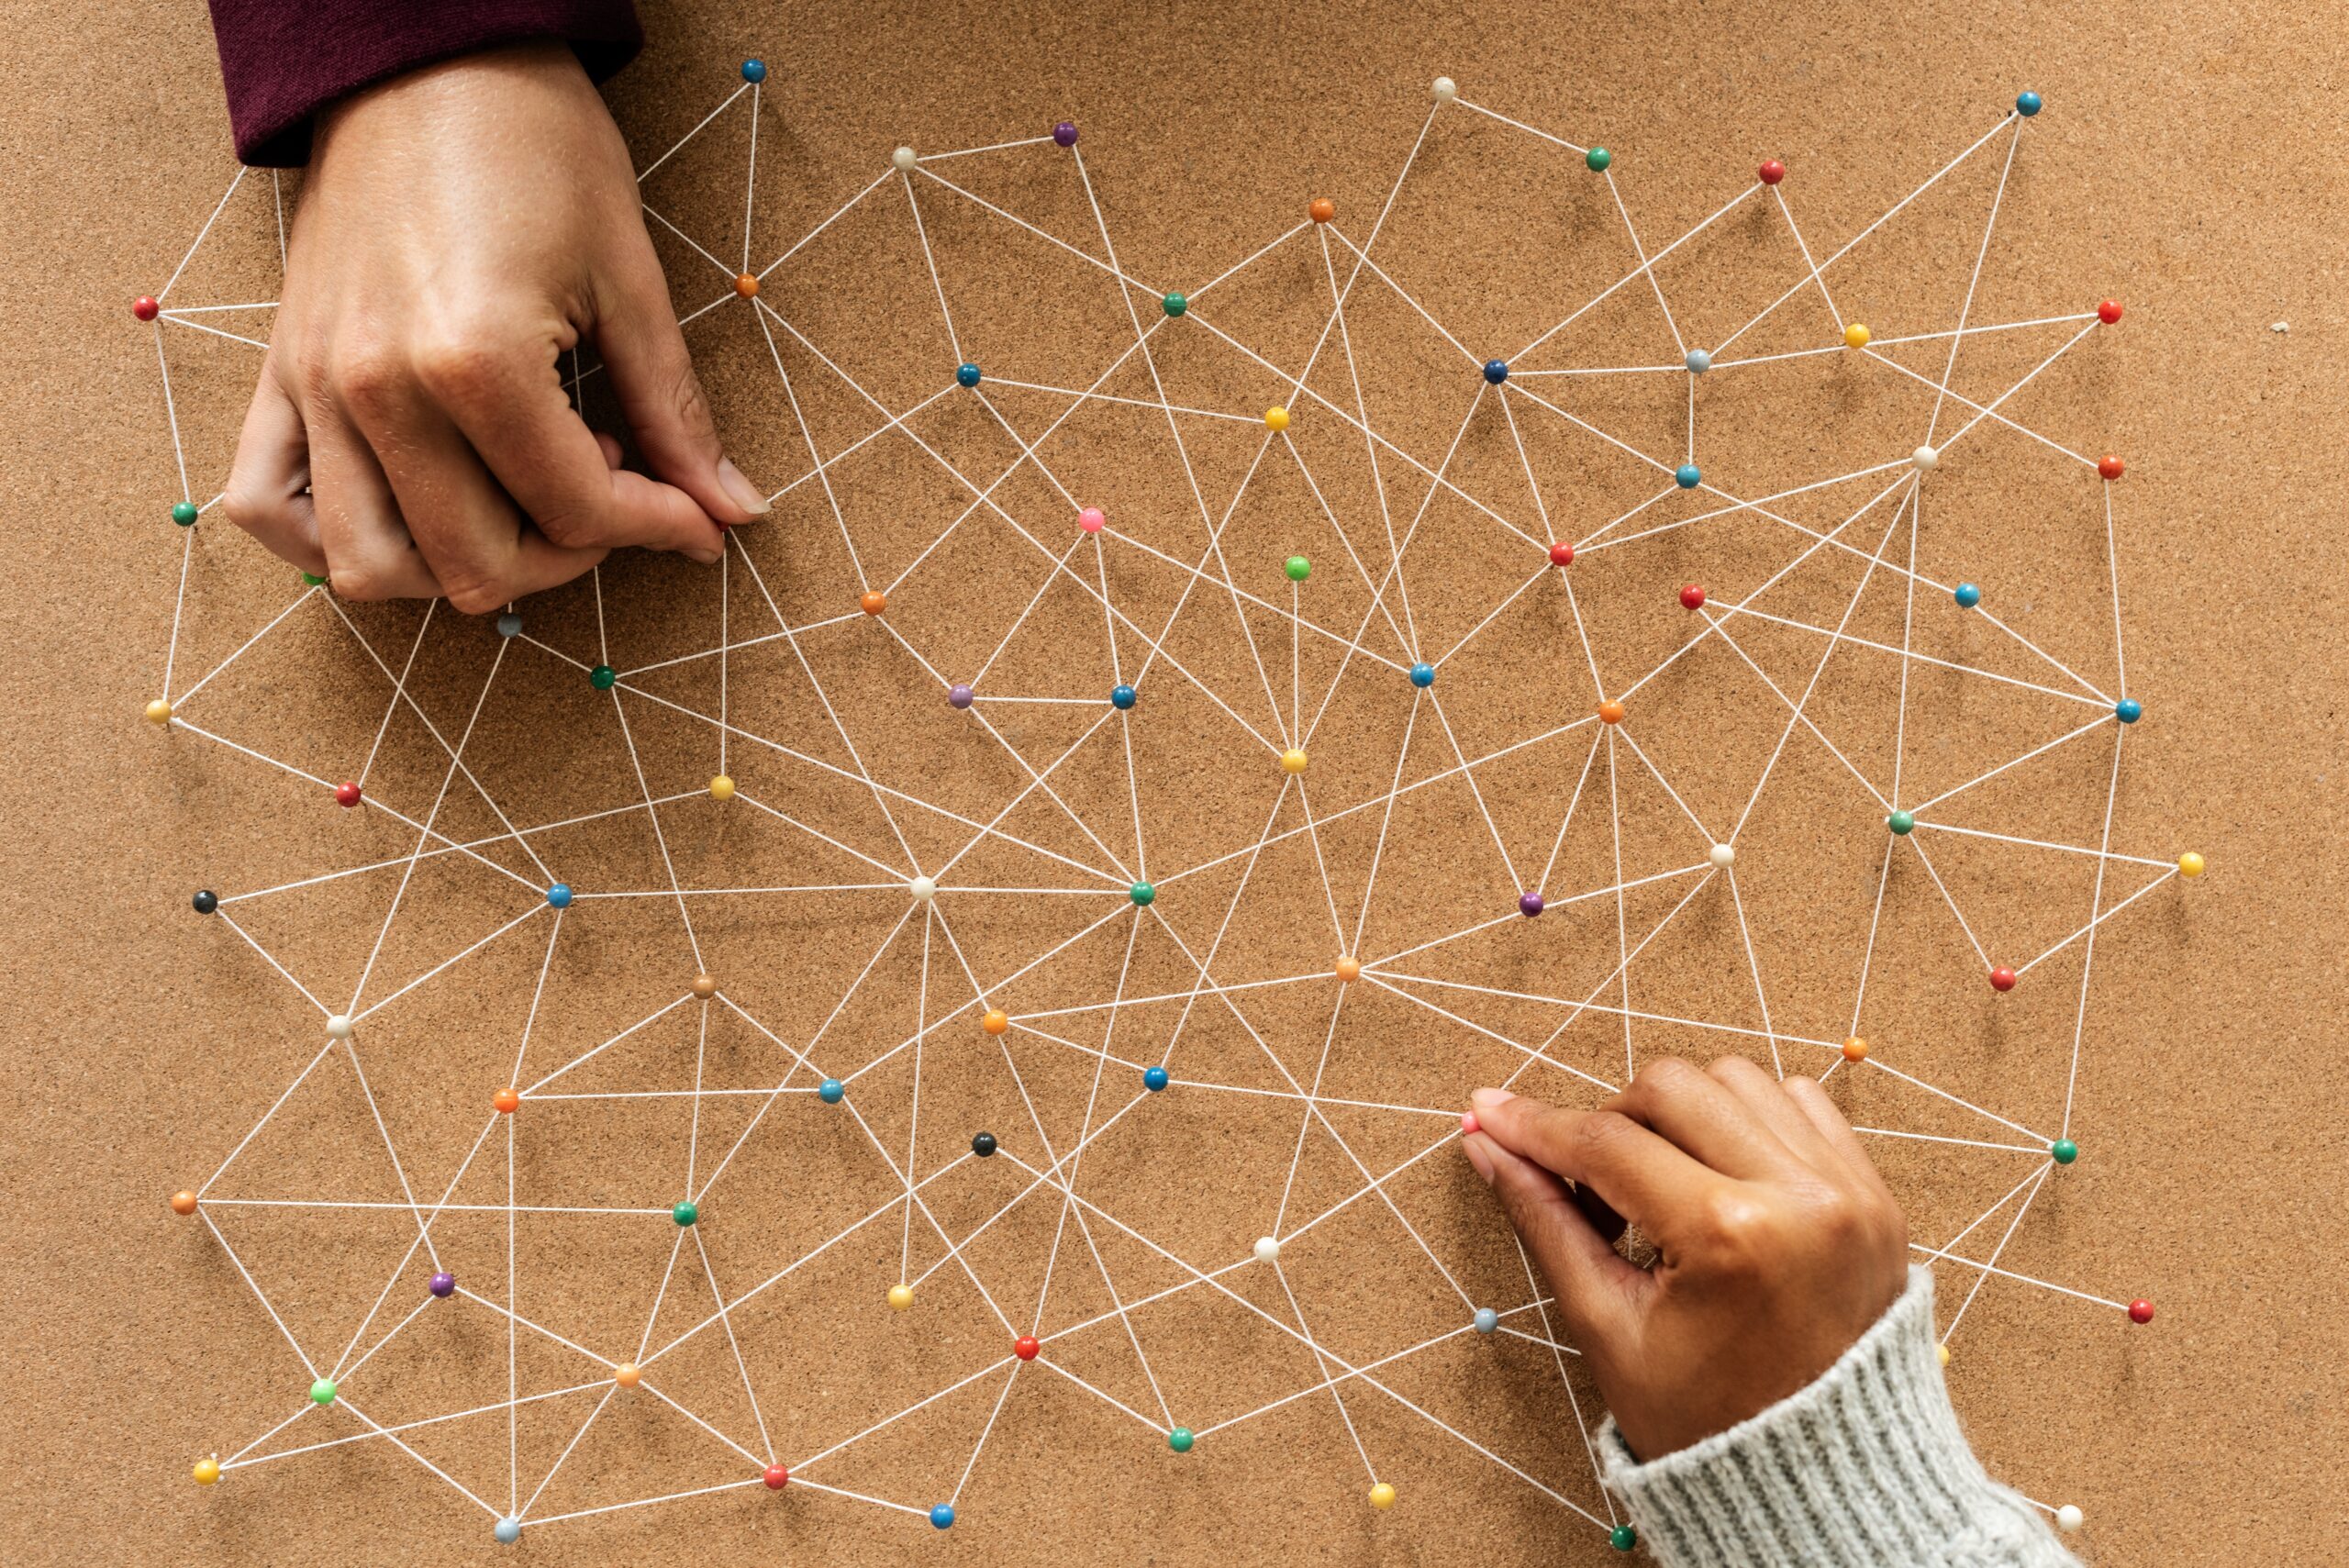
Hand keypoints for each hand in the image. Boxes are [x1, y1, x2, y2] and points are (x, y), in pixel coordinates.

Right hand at [223, 42, 767, 611]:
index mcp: (473, 361)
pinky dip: (331, 536)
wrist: (427, 61)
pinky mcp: (280, 372)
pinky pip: (265, 505)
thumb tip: (732, 510)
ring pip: (370, 565)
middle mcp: (378, 390)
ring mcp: (316, 387)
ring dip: (456, 565)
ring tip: (515, 492)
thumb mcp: (629, 280)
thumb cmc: (536, 148)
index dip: (657, 527)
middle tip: (611, 490)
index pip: (576, 511)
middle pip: (475, 565)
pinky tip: (411, 505)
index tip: (697, 518)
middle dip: (567, 556)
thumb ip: (675, 413)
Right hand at [1463, 1058, 1908, 1458]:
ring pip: (1737, 1079)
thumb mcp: (1606, 1325)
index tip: (1492, 1111)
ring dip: (1682, 1113)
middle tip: (1593, 1181)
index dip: (1537, 1126)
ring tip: (1661, 1183)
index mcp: (1730, 1236)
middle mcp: (1801, 1196)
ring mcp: (1849, 1190)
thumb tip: (1488, 1144)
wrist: (1821, 1481)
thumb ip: (1545, 1220)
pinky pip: (1802, 1103)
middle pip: (1672, 1087)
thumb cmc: (1709, 1422)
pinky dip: (1749, 1119)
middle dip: (1613, 1120)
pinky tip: (1719, 1172)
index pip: (1608, 1144)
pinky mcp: (1876, 1194)